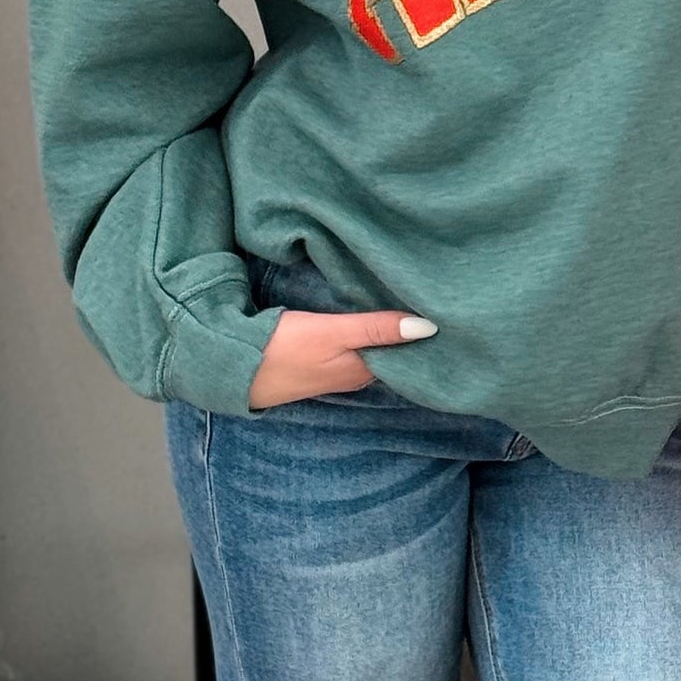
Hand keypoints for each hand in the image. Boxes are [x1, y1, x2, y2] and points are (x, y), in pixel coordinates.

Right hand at [250, 306, 434, 409]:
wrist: (232, 369)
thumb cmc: (283, 350)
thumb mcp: (333, 334)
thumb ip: (376, 329)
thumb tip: (429, 328)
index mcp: (363, 370)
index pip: (406, 354)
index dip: (424, 336)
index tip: (449, 313)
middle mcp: (355, 376)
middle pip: (391, 354)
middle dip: (410, 335)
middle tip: (437, 304)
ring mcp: (335, 372)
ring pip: (372, 352)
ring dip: (388, 336)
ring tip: (412, 308)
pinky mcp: (317, 364)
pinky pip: (353, 350)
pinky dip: (366, 336)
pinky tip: (371, 322)